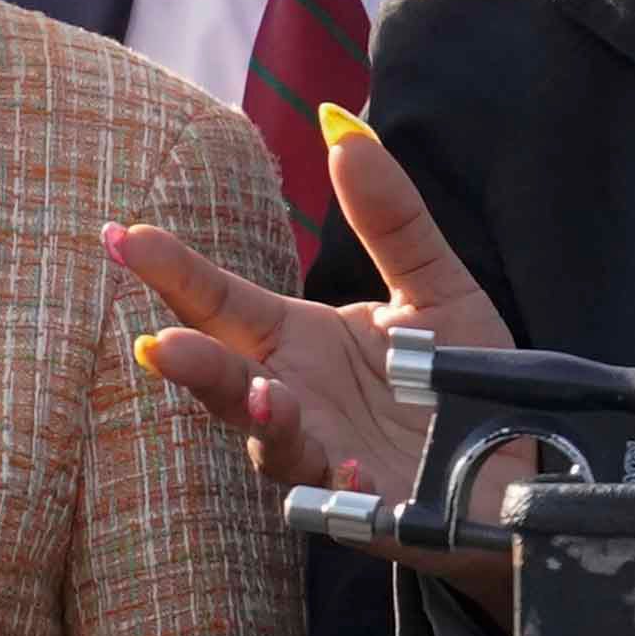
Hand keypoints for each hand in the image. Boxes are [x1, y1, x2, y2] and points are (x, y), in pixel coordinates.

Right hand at [110, 112, 512, 513]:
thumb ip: (389, 215)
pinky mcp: (368, 511)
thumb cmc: (459, 379)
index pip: (220, 302)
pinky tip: (355, 465)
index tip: (122, 236)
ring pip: (270, 444)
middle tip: (157, 345)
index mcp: (298, 343)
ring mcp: (323, 459)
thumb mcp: (435, 285)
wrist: (512, 463)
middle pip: (224, 379)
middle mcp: (293, 400)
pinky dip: (345, 484)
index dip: (172, 272)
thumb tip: (340, 124)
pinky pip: (344, 502)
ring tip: (263, 397)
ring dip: (263, 422)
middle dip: (191, 365)